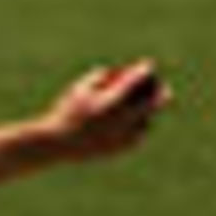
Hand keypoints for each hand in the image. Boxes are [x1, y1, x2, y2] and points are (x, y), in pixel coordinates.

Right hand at [44, 60, 173, 161]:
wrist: (56, 144)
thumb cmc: (65, 112)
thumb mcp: (80, 88)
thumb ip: (101, 76)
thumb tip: (116, 72)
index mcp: (112, 101)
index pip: (139, 79)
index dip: (146, 69)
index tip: (148, 65)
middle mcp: (121, 119)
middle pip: (154, 101)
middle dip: (159, 90)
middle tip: (159, 85)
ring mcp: (122, 136)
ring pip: (147, 121)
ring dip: (147, 113)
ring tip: (144, 109)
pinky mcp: (119, 149)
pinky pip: (137, 138)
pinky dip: (138, 129)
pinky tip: (135, 125)